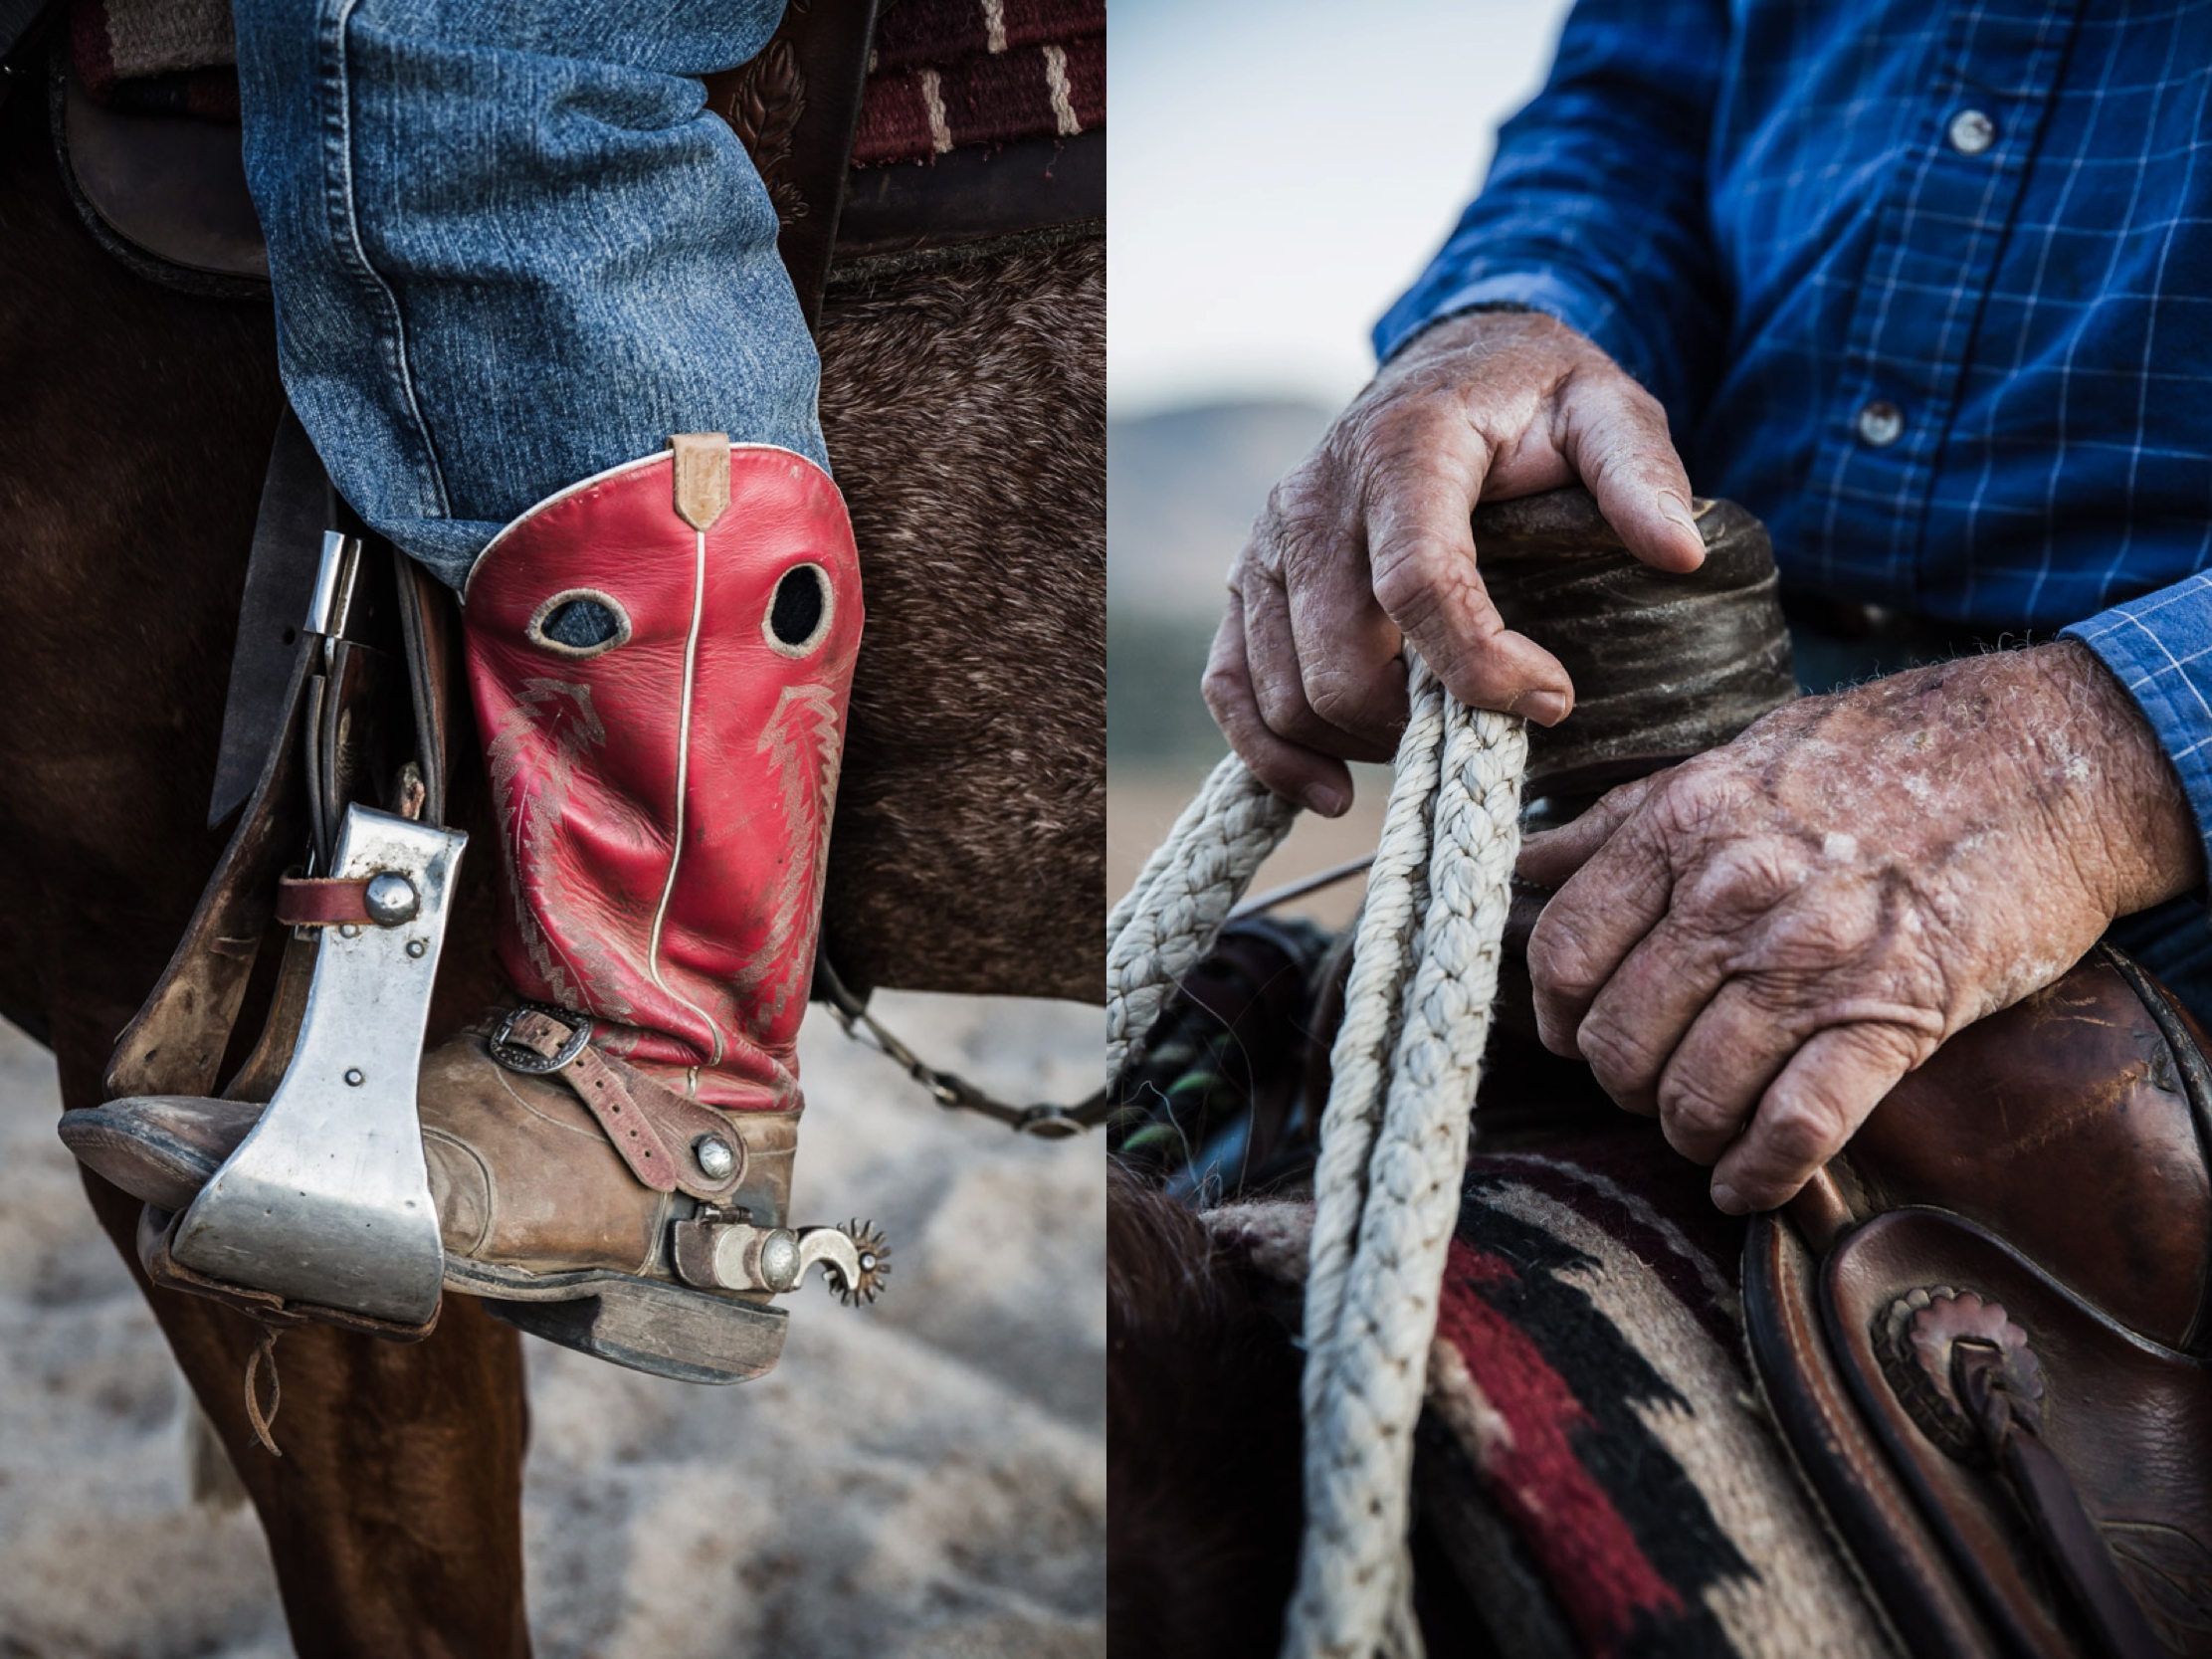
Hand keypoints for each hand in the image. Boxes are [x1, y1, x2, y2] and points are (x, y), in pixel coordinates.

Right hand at [1203, 309, 1707, 814]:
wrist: (1446, 370)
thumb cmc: (1531, 400)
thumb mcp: (1606, 410)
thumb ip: (1641, 473)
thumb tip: (1677, 552)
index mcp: (1404, 448)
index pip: (1418, 584)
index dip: (1481, 665)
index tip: (1553, 699)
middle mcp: (1315, 496)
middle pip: (1341, 659)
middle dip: (1420, 721)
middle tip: (1499, 727)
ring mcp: (1267, 544)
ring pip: (1286, 689)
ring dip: (1360, 744)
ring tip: (1437, 743)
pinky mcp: (1247, 583)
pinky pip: (1230, 687)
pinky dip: (1271, 753)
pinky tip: (1331, 789)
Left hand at [1519, 641, 2203, 1212]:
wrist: (2044, 760)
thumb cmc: (1876, 758)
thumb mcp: (1730, 759)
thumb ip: (1620, 821)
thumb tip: (1520, 863)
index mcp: (1683, 825)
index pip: (1561, 950)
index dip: (1555, 1012)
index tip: (1573, 1031)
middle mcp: (1734, 893)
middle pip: (1617, 1038)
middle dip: (1623, 1081)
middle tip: (1650, 1081)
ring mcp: (1814, 959)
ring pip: (1694, 1094)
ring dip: (1688, 1131)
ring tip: (1703, 1126)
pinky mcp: (1895, 1017)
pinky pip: (1794, 1128)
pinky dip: (1759, 1174)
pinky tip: (1748, 1183)